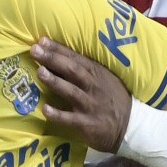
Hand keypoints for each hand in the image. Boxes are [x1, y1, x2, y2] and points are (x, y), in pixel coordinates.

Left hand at [32, 37, 135, 153]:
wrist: (131, 125)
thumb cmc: (113, 99)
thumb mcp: (105, 79)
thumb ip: (86, 69)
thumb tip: (60, 56)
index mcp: (96, 73)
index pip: (75, 58)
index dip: (58, 49)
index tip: (41, 41)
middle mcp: (93, 86)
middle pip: (72, 70)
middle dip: (53, 59)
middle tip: (35, 50)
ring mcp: (90, 105)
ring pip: (71, 91)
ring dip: (55, 81)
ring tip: (40, 72)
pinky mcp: (88, 123)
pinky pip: (71, 119)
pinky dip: (58, 114)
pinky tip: (45, 110)